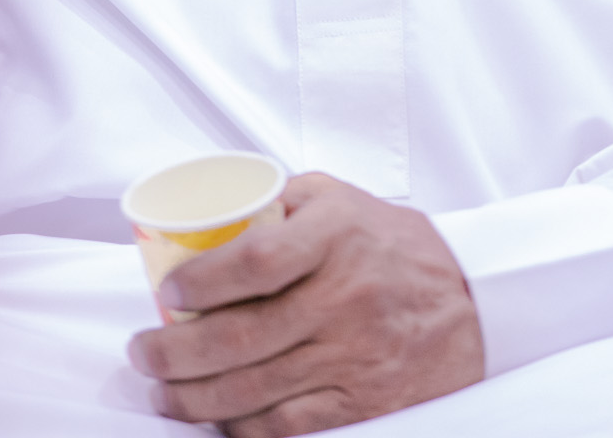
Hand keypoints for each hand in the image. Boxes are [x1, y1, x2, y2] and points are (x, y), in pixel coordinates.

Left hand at [127, 171, 484, 433]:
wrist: (469, 302)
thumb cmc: (392, 246)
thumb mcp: (341, 198)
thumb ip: (281, 200)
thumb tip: (211, 217)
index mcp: (335, 235)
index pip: (253, 262)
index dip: (199, 283)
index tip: (166, 294)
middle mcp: (344, 297)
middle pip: (239, 337)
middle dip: (174, 354)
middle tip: (143, 353)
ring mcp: (353, 355)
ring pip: (252, 390)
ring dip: (193, 398)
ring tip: (163, 390)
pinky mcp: (361, 402)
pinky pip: (286, 427)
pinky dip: (241, 429)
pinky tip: (216, 419)